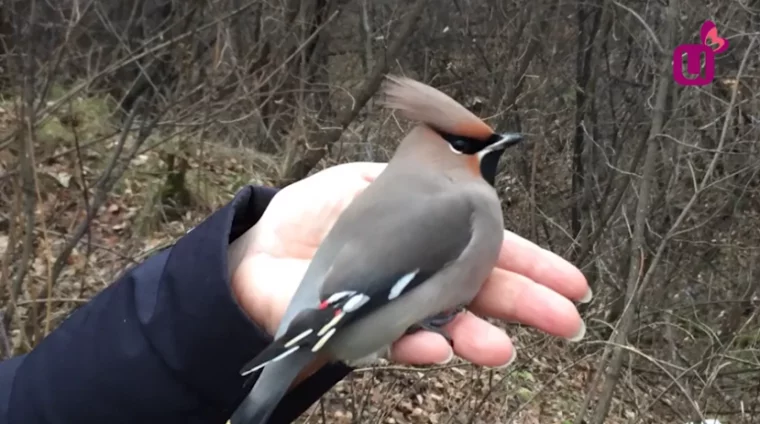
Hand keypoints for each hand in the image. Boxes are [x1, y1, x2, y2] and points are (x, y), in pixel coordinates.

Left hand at [231, 162, 589, 367]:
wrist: (263, 245)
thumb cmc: (318, 212)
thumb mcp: (374, 179)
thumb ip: (423, 175)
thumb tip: (473, 150)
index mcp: (433, 239)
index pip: (492, 252)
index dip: (534, 267)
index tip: (575, 286)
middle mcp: (424, 280)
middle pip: (483, 295)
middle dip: (527, 308)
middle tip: (567, 324)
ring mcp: (398, 310)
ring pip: (447, 330)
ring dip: (477, 339)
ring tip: (501, 349)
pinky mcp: (363, 332)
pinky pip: (395, 343)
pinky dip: (417, 347)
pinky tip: (436, 347)